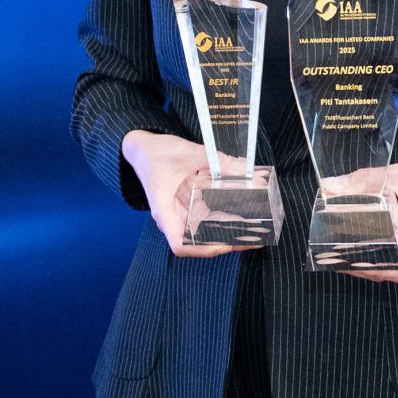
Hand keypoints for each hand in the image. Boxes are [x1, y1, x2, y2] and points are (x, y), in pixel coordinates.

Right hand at [123, 129, 245, 258]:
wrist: (143, 148)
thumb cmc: (156, 153)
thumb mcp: (188, 152)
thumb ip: (217, 160)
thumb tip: (247, 171)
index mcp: (165, 211)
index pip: (180, 245)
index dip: (203, 249)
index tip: (225, 244)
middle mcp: (174, 217)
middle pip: (200, 241)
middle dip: (227, 242)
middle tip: (253, 238)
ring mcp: (182, 212)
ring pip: (207, 231)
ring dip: (229, 232)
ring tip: (255, 230)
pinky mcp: (190, 205)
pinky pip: (208, 217)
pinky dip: (225, 217)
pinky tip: (244, 213)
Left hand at [348, 158, 397, 285]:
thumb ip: (363, 180)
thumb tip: (329, 187)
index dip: (377, 271)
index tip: (354, 262)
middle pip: (393, 271)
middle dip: (366, 266)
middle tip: (339, 254)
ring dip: (375, 260)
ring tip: (349, 248)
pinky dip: (385, 252)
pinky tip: (370, 239)